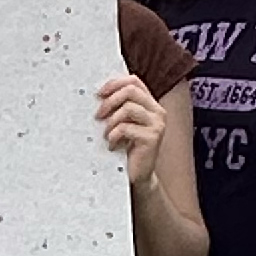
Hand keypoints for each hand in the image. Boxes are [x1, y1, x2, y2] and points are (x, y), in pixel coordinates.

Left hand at [96, 69, 165, 190]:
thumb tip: (99, 93)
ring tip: (107, 134)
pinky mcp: (153, 138)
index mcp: (151, 104)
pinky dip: (114, 135)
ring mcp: (157, 124)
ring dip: (111, 121)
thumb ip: (119, 107)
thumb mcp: (124, 123)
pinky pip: (126, 128)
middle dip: (110, 101)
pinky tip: (113, 145)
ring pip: (128, 108)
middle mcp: (157, 111)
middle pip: (130, 91)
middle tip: (98, 115)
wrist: (139, 174)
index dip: (115, 83)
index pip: (134, 81)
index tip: (99, 93)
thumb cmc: (128, 148)